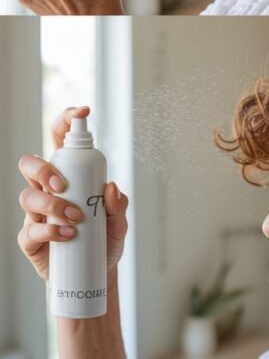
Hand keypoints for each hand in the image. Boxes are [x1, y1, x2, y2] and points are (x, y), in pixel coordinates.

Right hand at [18, 106, 127, 280]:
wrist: (95, 277)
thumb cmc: (104, 242)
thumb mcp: (119, 222)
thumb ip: (118, 205)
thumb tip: (110, 187)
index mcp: (68, 175)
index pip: (59, 139)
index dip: (66, 120)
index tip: (83, 111)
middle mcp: (48, 190)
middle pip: (30, 164)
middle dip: (43, 168)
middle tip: (62, 184)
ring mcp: (36, 214)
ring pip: (28, 195)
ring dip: (52, 204)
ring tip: (75, 218)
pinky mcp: (31, 239)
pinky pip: (30, 229)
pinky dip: (49, 231)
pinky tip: (68, 235)